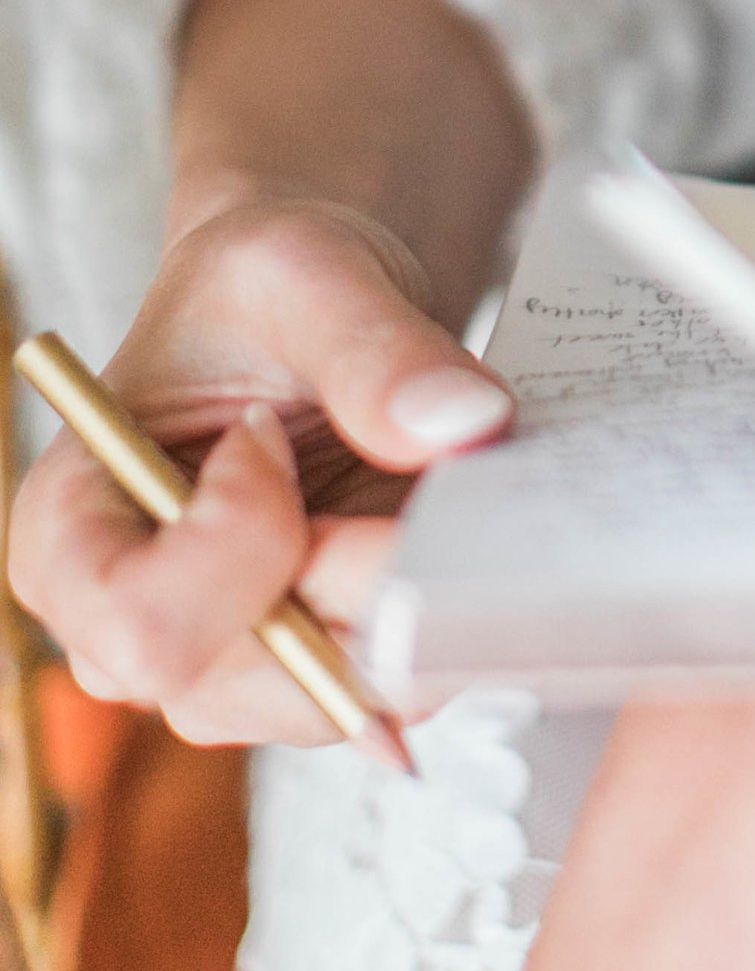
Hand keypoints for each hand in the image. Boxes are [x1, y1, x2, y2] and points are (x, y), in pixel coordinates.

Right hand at [8, 195, 511, 746]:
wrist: (309, 312)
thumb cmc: (260, 292)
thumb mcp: (303, 274)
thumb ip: (373, 349)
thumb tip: (464, 424)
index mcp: (73, 534)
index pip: (139, 625)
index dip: (237, 546)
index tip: (267, 437)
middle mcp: (138, 627)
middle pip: (261, 686)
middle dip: (366, 581)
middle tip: (410, 468)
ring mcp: (234, 659)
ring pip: (348, 696)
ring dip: (420, 593)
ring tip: (428, 484)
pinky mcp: (320, 660)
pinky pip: (402, 674)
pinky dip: (451, 605)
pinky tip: (452, 522)